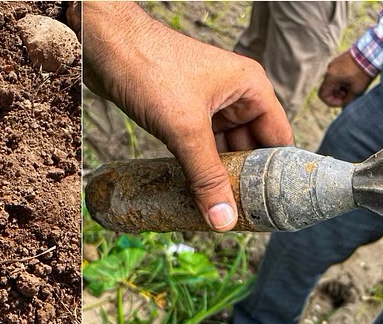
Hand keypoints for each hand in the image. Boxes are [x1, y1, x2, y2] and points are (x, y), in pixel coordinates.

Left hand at [84, 2, 293, 231]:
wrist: (103, 45)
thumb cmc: (149, 68)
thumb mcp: (185, 128)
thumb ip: (206, 175)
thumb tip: (224, 219)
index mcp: (250, 88)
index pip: (279, 137)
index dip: (279, 174)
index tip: (275, 208)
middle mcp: (234, 95)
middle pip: (252, 147)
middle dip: (246, 180)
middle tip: (245, 217)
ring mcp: (208, 104)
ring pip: (224, 149)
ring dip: (221, 177)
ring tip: (221, 212)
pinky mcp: (183, 112)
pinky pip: (200, 147)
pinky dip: (200, 168)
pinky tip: (198, 193)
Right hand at [318, 51, 373, 106]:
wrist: (370, 54)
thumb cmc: (363, 72)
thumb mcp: (356, 90)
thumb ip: (348, 100)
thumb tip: (344, 105)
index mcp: (331, 77)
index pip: (322, 95)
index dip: (331, 102)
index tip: (342, 102)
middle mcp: (329, 70)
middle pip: (328, 88)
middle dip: (337, 95)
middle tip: (349, 96)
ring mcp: (334, 64)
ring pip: (333, 81)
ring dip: (340, 87)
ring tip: (352, 88)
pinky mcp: (339, 60)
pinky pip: (337, 74)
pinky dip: (342, 80)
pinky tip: (353, 80)